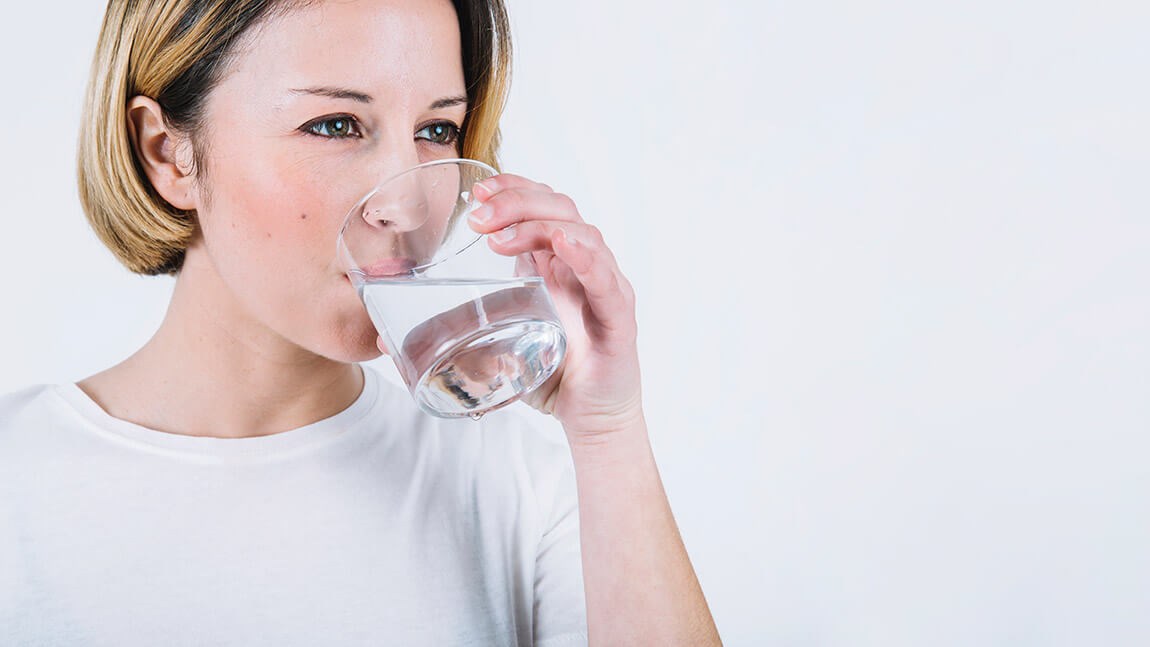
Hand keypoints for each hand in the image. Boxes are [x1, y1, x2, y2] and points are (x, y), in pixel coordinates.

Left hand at [463, 173, 642, 439]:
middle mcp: (584, 267)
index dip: (514, 188)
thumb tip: (388, 339)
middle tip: (478, 215)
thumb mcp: (495, 342)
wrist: (590, 419)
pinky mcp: (619, 319)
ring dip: (539, 225)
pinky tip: (563, 245)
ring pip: (583, 233)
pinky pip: (607, 281)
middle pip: (560, 209)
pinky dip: (586, 258)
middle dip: (517, 202)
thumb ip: (454, 334)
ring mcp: (605, 288)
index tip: (477, 191)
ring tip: (501, 235)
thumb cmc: (551, 375)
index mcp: (556, 263)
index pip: (543, 204)